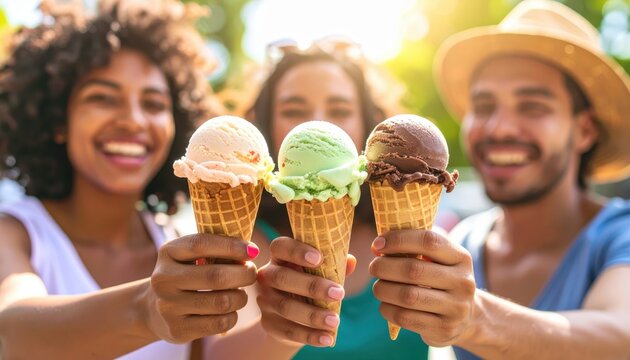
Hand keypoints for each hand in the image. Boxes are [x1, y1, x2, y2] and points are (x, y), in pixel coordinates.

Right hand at [143, 234, 257, 342]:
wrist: (153, 309)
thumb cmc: (185, 274)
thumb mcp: (190, 256)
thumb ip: (215, 249)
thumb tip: (251, 251)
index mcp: (167, 253)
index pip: (200, 244)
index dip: (231, 246)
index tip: (252, 250)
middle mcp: (163, 279)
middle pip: (215, 276)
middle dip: (243, 273)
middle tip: (251, 272)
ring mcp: (168, 307)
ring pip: (222, 302)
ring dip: (241, 296)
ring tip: (240, 292)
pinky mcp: (177, 330)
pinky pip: (219, 323)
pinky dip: (233, 315)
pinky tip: (230, 310)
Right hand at [256, 236, 355, 346]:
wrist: (289, 317)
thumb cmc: (308, 284)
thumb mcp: (319, 272)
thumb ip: (333, 265)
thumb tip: (351, 261)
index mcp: (279, 257)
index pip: (280, 247)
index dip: (297, 251)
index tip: (319, 258)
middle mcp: (267, 276)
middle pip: (282, 278)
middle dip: (312, 286)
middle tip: (339, 293)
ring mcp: (265, 301)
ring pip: (286, 307)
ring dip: (313, 315)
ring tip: (336, 320)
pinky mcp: (269, 323)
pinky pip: (289, 330)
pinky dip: (310, 336)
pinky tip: (327, 338)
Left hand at [369, 230, 474, 346]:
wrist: (466, 318)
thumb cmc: (440, 280)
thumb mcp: (439, 260)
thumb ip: (414, 247)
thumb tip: (378, 246)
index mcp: (461, 257)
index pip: (428, 241)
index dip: (398, 240)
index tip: (377, 244)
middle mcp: (463, 282)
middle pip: (413, 270)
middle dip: (385, 267)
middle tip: (374, 267)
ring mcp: (456, 308)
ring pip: (408, 296)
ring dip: (383, 289)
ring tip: (378, 287)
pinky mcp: (444, 329)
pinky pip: (405, 318)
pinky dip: (387, 309)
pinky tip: (385, 304)